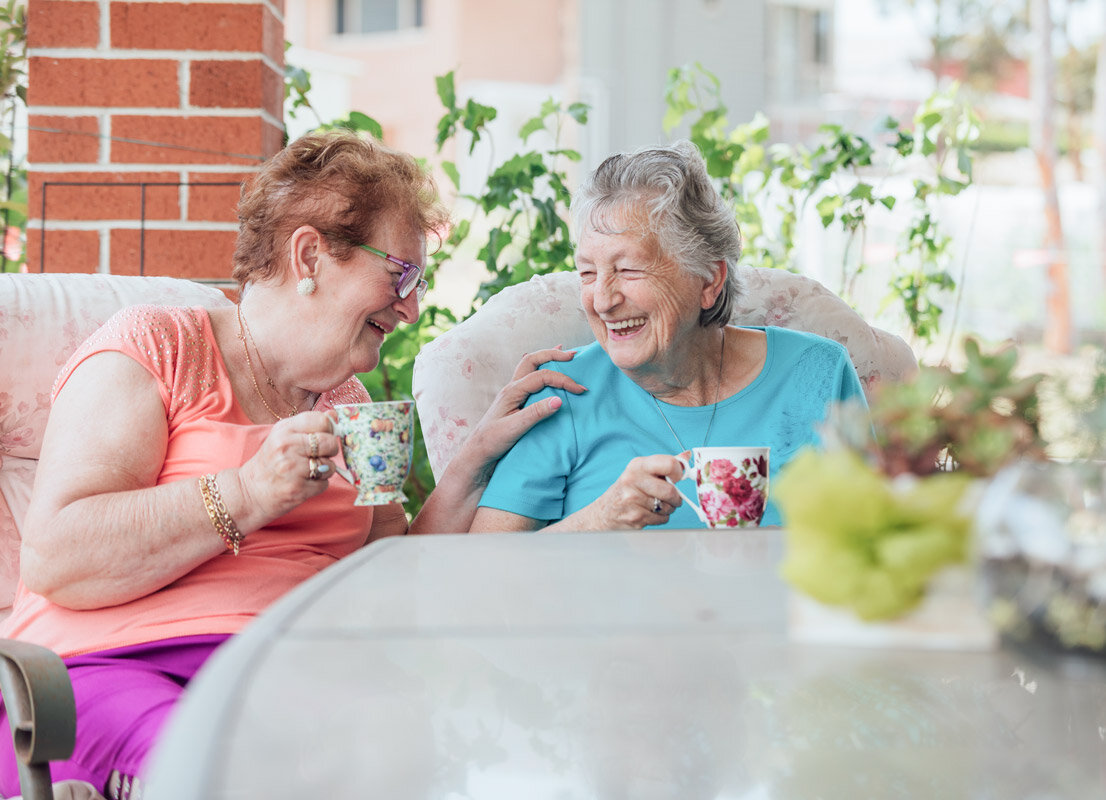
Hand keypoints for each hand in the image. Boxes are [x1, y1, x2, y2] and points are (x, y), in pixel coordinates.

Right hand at [234, 411, 342, 522]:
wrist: (250, 491)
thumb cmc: (271, 462)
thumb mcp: (284, 436)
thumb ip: (309, 425)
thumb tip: (334, 415)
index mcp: (284, 429)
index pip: (322, 420)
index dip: (329, 429)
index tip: (323, 436)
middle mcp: (287, 446)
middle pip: (330, 443)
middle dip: (330, 451)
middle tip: (318, 456)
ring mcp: (291, 468)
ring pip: (330, 465)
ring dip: (324, 471)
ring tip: (307, 471)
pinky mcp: (296, 488)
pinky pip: (324, 484)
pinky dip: (318, 485)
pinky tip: (303, 483)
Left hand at [464, 347, 586, 479]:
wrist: (477, 452)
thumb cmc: (492, 441)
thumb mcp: (515, 429)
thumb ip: (536, 413)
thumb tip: (559, 400)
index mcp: (512, 391)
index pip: (542, 376)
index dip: (563, 380)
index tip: (580, 390)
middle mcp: (512, 387)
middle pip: (532, 360)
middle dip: (553, 355)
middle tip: (573, 356)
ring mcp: (512, 392)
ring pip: (530, 366)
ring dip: (546, 358)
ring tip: (563, 353)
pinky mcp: (515, 400)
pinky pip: (529, 377)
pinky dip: (541, 369)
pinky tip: (547, 370)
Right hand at [578, 455, 685, 529]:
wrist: (604, 512)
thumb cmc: (627, 490)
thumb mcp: (642, 472)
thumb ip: (664, 464)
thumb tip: (687, 455)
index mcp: (638, 465)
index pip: (669, 464)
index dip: (679, 472)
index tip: (677, 477)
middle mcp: (633, 480)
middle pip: (670, 491)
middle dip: (676, 498)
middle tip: (672, 498)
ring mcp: (633, 499)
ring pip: (668, 507)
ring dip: (668, 509)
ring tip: (656, 505)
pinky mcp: (635, 517)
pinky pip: (662, 519)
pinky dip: (660, 518)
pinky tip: (649, 513)